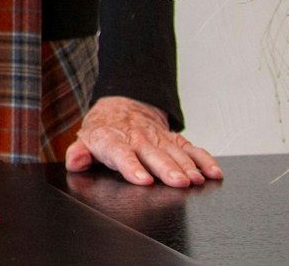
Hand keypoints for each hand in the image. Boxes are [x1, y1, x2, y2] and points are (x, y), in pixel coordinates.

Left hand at [65, 95, 222, 186]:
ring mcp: (159, 138)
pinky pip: (192, 149)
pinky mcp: (174, 140)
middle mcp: (138, 139)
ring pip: (175, 152)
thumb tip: (75, 161)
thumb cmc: (104, 131)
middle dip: (167, 168)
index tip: (143, 179)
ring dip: (187, 166)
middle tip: (178, 181)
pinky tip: (214, 172)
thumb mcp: (86, 139)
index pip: (121, 154)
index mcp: (114, 140)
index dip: (132, 167)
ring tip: (196, 179)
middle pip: (153, 154)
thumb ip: (79, 153)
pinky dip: (204, 159)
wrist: (123, 107)